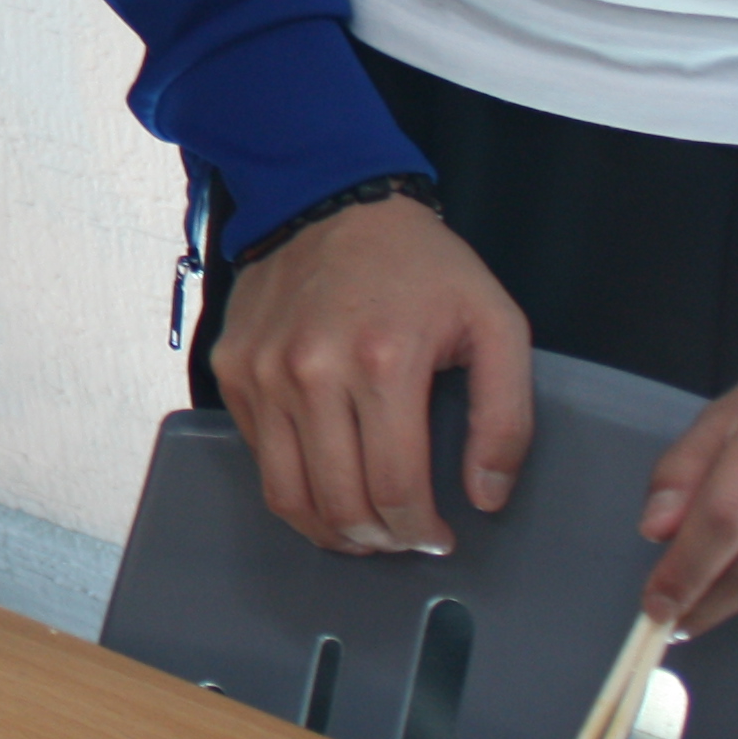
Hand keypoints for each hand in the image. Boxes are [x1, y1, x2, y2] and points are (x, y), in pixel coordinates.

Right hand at [210, 191, 536, 554]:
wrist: (328, 199)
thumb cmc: (419, 264)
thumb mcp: (495, 324)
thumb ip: (505, 416)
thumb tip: (486, 496)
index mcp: (384, 362)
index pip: (395, 488)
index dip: (420, 530)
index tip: (438, 537)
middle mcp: (312, 372)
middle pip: (339, 502)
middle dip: (379, 539)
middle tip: (403, 538)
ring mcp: (263, 374)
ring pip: (287, 493)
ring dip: (330, 529)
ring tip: (363, 531)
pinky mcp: (233, 371)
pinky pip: (258, 456)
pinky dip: (292, 486)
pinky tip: (325, 482)